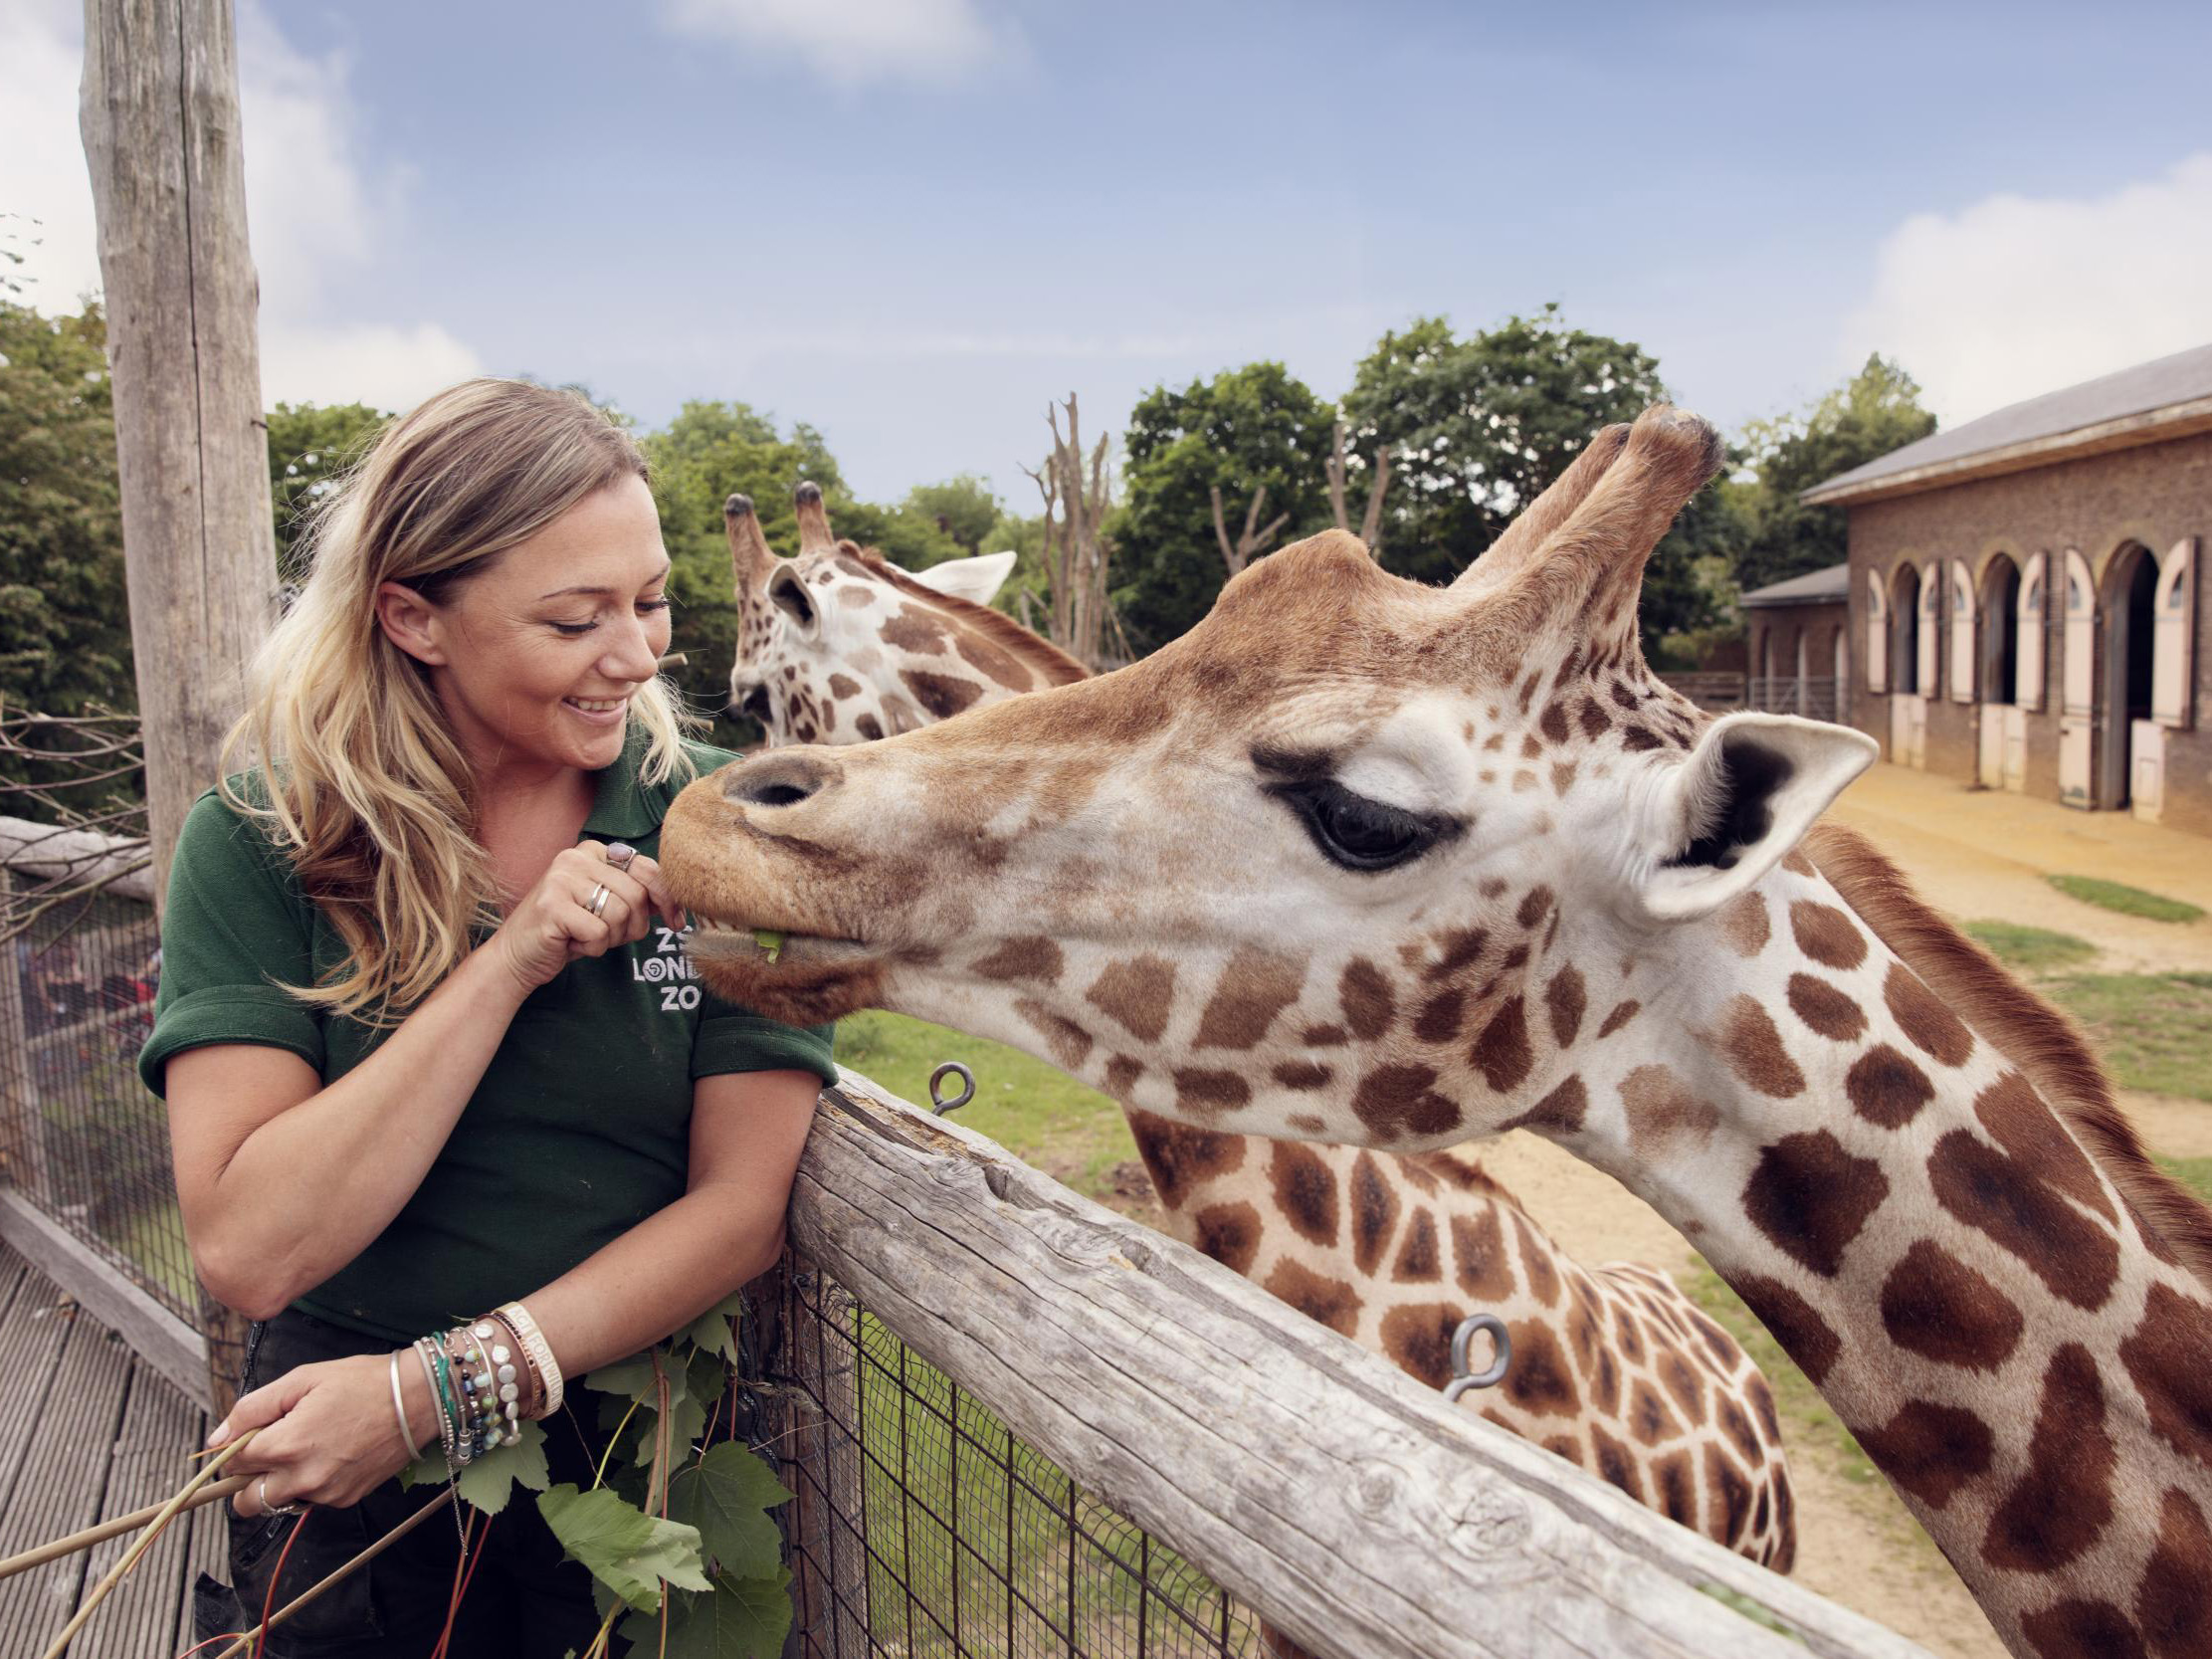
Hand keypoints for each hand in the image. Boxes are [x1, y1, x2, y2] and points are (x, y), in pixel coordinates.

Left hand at [211, 1352, 423, 1514]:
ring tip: (306, 1449)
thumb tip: (217, 1438)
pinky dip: (310, 1484)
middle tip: (270, 1451)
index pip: (233, 1464)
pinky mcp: (345, 1499)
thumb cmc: (362, 1381)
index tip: (253, 1433)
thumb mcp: (303, 1378)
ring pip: (278, 1503)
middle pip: (246, 1503)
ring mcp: (326, 1493)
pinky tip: (331, 1454)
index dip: (236, 1447)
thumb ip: (253, 1408)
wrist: (419, 1399)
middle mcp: (303, 1478)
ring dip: (279, 1484)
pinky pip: (310, 1501)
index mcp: (287, 1445)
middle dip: (248, 1480)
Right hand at [486, 840, 682, 994]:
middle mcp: (575, 858)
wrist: (518, 956)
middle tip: (611, 936)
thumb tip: (678, 899)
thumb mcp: (607, 906)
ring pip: (619, 914)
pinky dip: (592, 948)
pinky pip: (599, 932)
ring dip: (611, 939)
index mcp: (593, 852)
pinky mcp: (551, 906)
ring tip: (586, 938)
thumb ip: (636, 895)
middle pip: (636, 895)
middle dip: (633, 926)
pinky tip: (572, 944)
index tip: (676, 921)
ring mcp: (560, 879)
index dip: (667, 898)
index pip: (647, 867)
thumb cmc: (568, 931)